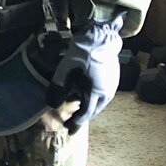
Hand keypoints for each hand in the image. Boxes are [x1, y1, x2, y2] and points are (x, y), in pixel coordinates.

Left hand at [46, 15, 123, 133]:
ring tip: (78, 111)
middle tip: (72, 123)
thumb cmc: (83, 50)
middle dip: (83, 118)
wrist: (102, 36)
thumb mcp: (66, 67)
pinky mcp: (113, 79)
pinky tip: (86, 95)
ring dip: (89, 108)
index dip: (76, 123)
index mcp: (96, 91)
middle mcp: (107, 92)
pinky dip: (94, 99)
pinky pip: (103, 95)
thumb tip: (51, 104)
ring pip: (100, 103)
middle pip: (94, 111)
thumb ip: (59, 86)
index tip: (68, 130)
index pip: (85, 113)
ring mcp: (112, 86)